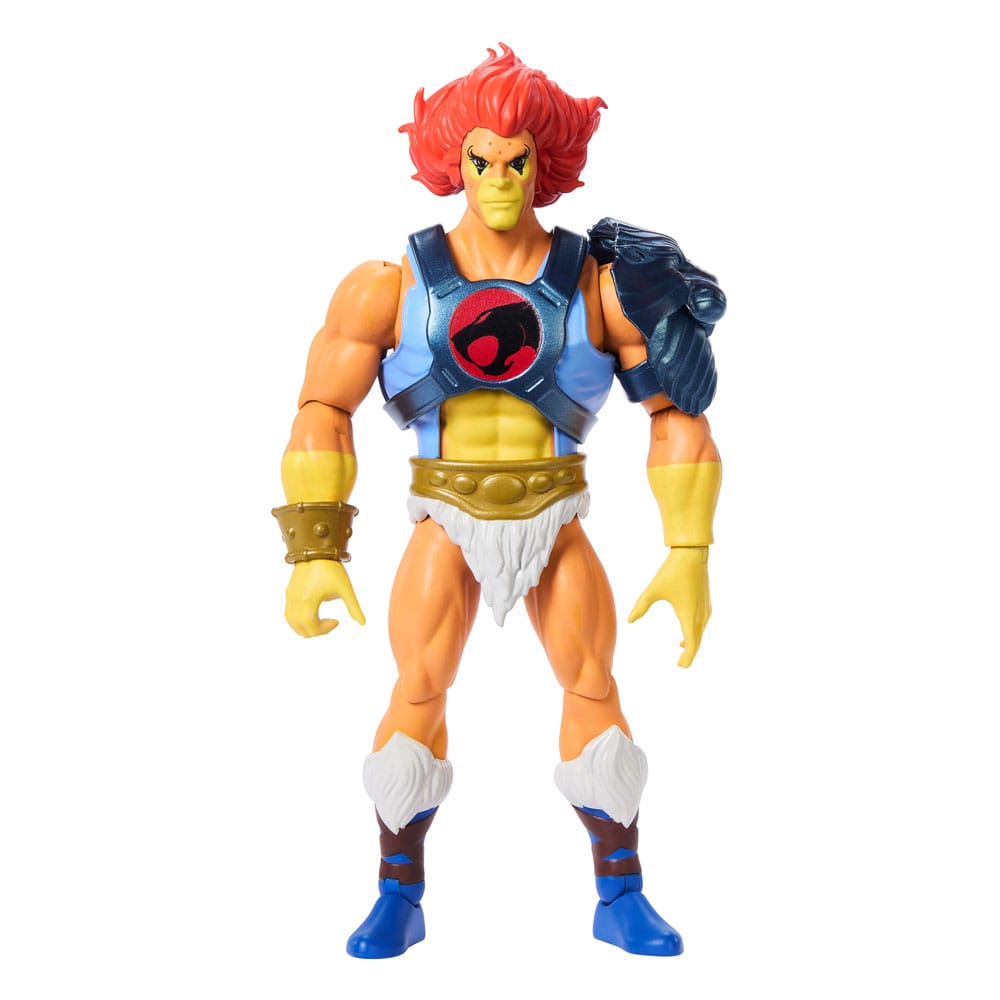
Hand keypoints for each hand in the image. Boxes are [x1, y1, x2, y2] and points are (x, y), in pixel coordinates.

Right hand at [284, 559, 365, 636]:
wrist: (316, 550)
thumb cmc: (331, 568)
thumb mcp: (345, 588)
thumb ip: (354, 607)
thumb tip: (363, 623)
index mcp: (309, 600)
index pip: (312, 627)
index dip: (324, 630)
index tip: (336, 621)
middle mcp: (296, 600)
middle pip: (300, 628)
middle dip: (315, 631)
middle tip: (328, 624)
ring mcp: (290, 596)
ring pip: (291, 622)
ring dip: (305, 627)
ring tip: (319, 621)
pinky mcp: (289, 592)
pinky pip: (289, 613)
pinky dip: (298, 619)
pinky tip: (312, 612)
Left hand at [628, 546, 710, 667]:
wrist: (692, 554)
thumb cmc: (672, 571)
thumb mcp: (653, 590)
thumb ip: (641, 606)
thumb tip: (629, 621)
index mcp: (689, 615)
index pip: (692, 644)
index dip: (687, 657)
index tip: (680, 666)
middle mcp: (700, 614)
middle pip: (698, 641)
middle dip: (690, 653)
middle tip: (681, 664)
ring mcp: (705, 608)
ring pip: (701, 631)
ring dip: (694, 641)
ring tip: (682, 647)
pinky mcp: (706, 601)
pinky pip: (703, 623)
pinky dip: (697, 630)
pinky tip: (687, 629)